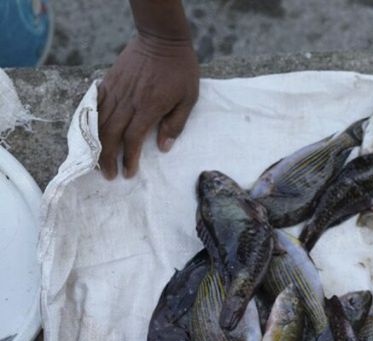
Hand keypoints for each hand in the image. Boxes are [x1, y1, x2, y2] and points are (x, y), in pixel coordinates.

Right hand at [97, 33, 198, 178]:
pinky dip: (89, 120)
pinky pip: (95, 103)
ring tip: (96, 160)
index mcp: (149, 107)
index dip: (128, 159)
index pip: (132, 139)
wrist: (162, 40)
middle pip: (111, 134)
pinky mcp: (109, 80)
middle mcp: (128, 101)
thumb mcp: (188, 99)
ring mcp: (116, 90)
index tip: (127, 174)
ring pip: (99, 121)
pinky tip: (89, 133)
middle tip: (107, 174)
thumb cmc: (181, 71)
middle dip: (107, 158)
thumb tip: (163, 148)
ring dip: (96, 143)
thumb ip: (175, 124)